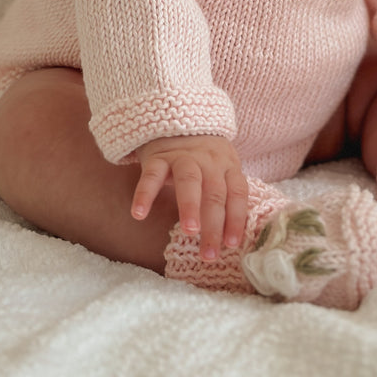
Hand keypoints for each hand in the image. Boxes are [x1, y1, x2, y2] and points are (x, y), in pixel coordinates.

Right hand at [132, 134, 248, 260]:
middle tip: (209, 254)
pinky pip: (152, 175)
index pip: (237, 194)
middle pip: (214, 193)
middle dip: (213, 225)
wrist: (178, 123)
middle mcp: (209, 161)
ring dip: (190, 206)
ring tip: (189, 231)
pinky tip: (139, 214)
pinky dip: (145, 194)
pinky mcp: (159, 156)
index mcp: (228, 166)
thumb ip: (226, 196)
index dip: (236, 219)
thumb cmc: (204, 159)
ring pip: (189, 180)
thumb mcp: (222, 170)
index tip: (231, 245)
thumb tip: (231, 240)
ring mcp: (183, 157)